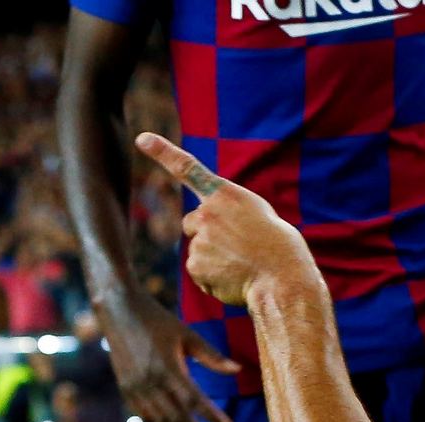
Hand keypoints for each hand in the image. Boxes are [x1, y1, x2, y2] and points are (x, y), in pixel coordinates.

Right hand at [97, 286, 238, 421]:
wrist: (118, 311)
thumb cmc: (158, 321)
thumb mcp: (187, 334)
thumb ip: (211, 356)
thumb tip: (237, 371)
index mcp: (167, 367)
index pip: (193, 399)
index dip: (211, 416)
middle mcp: (150, 382)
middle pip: (178, 419)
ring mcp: (136, 389)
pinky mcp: (126, 391)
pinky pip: (146, 418)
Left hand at [136, 132, 319, 311]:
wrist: (282, 277)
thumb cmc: (276, 246)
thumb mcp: (256, 214)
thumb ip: (227, 212)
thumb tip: (203, 231)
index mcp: (224, 194)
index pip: (188, 168)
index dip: (162, 152)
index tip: (142, 139)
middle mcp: (207, 212)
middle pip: (192, 223)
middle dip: (207, 234)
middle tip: (236, 246)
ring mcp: (200, 239)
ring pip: (197, 249)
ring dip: (213, 258)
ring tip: (241, 264)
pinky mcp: (196, 265)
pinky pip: (199, 273)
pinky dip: (213, 278)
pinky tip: (234, 278)